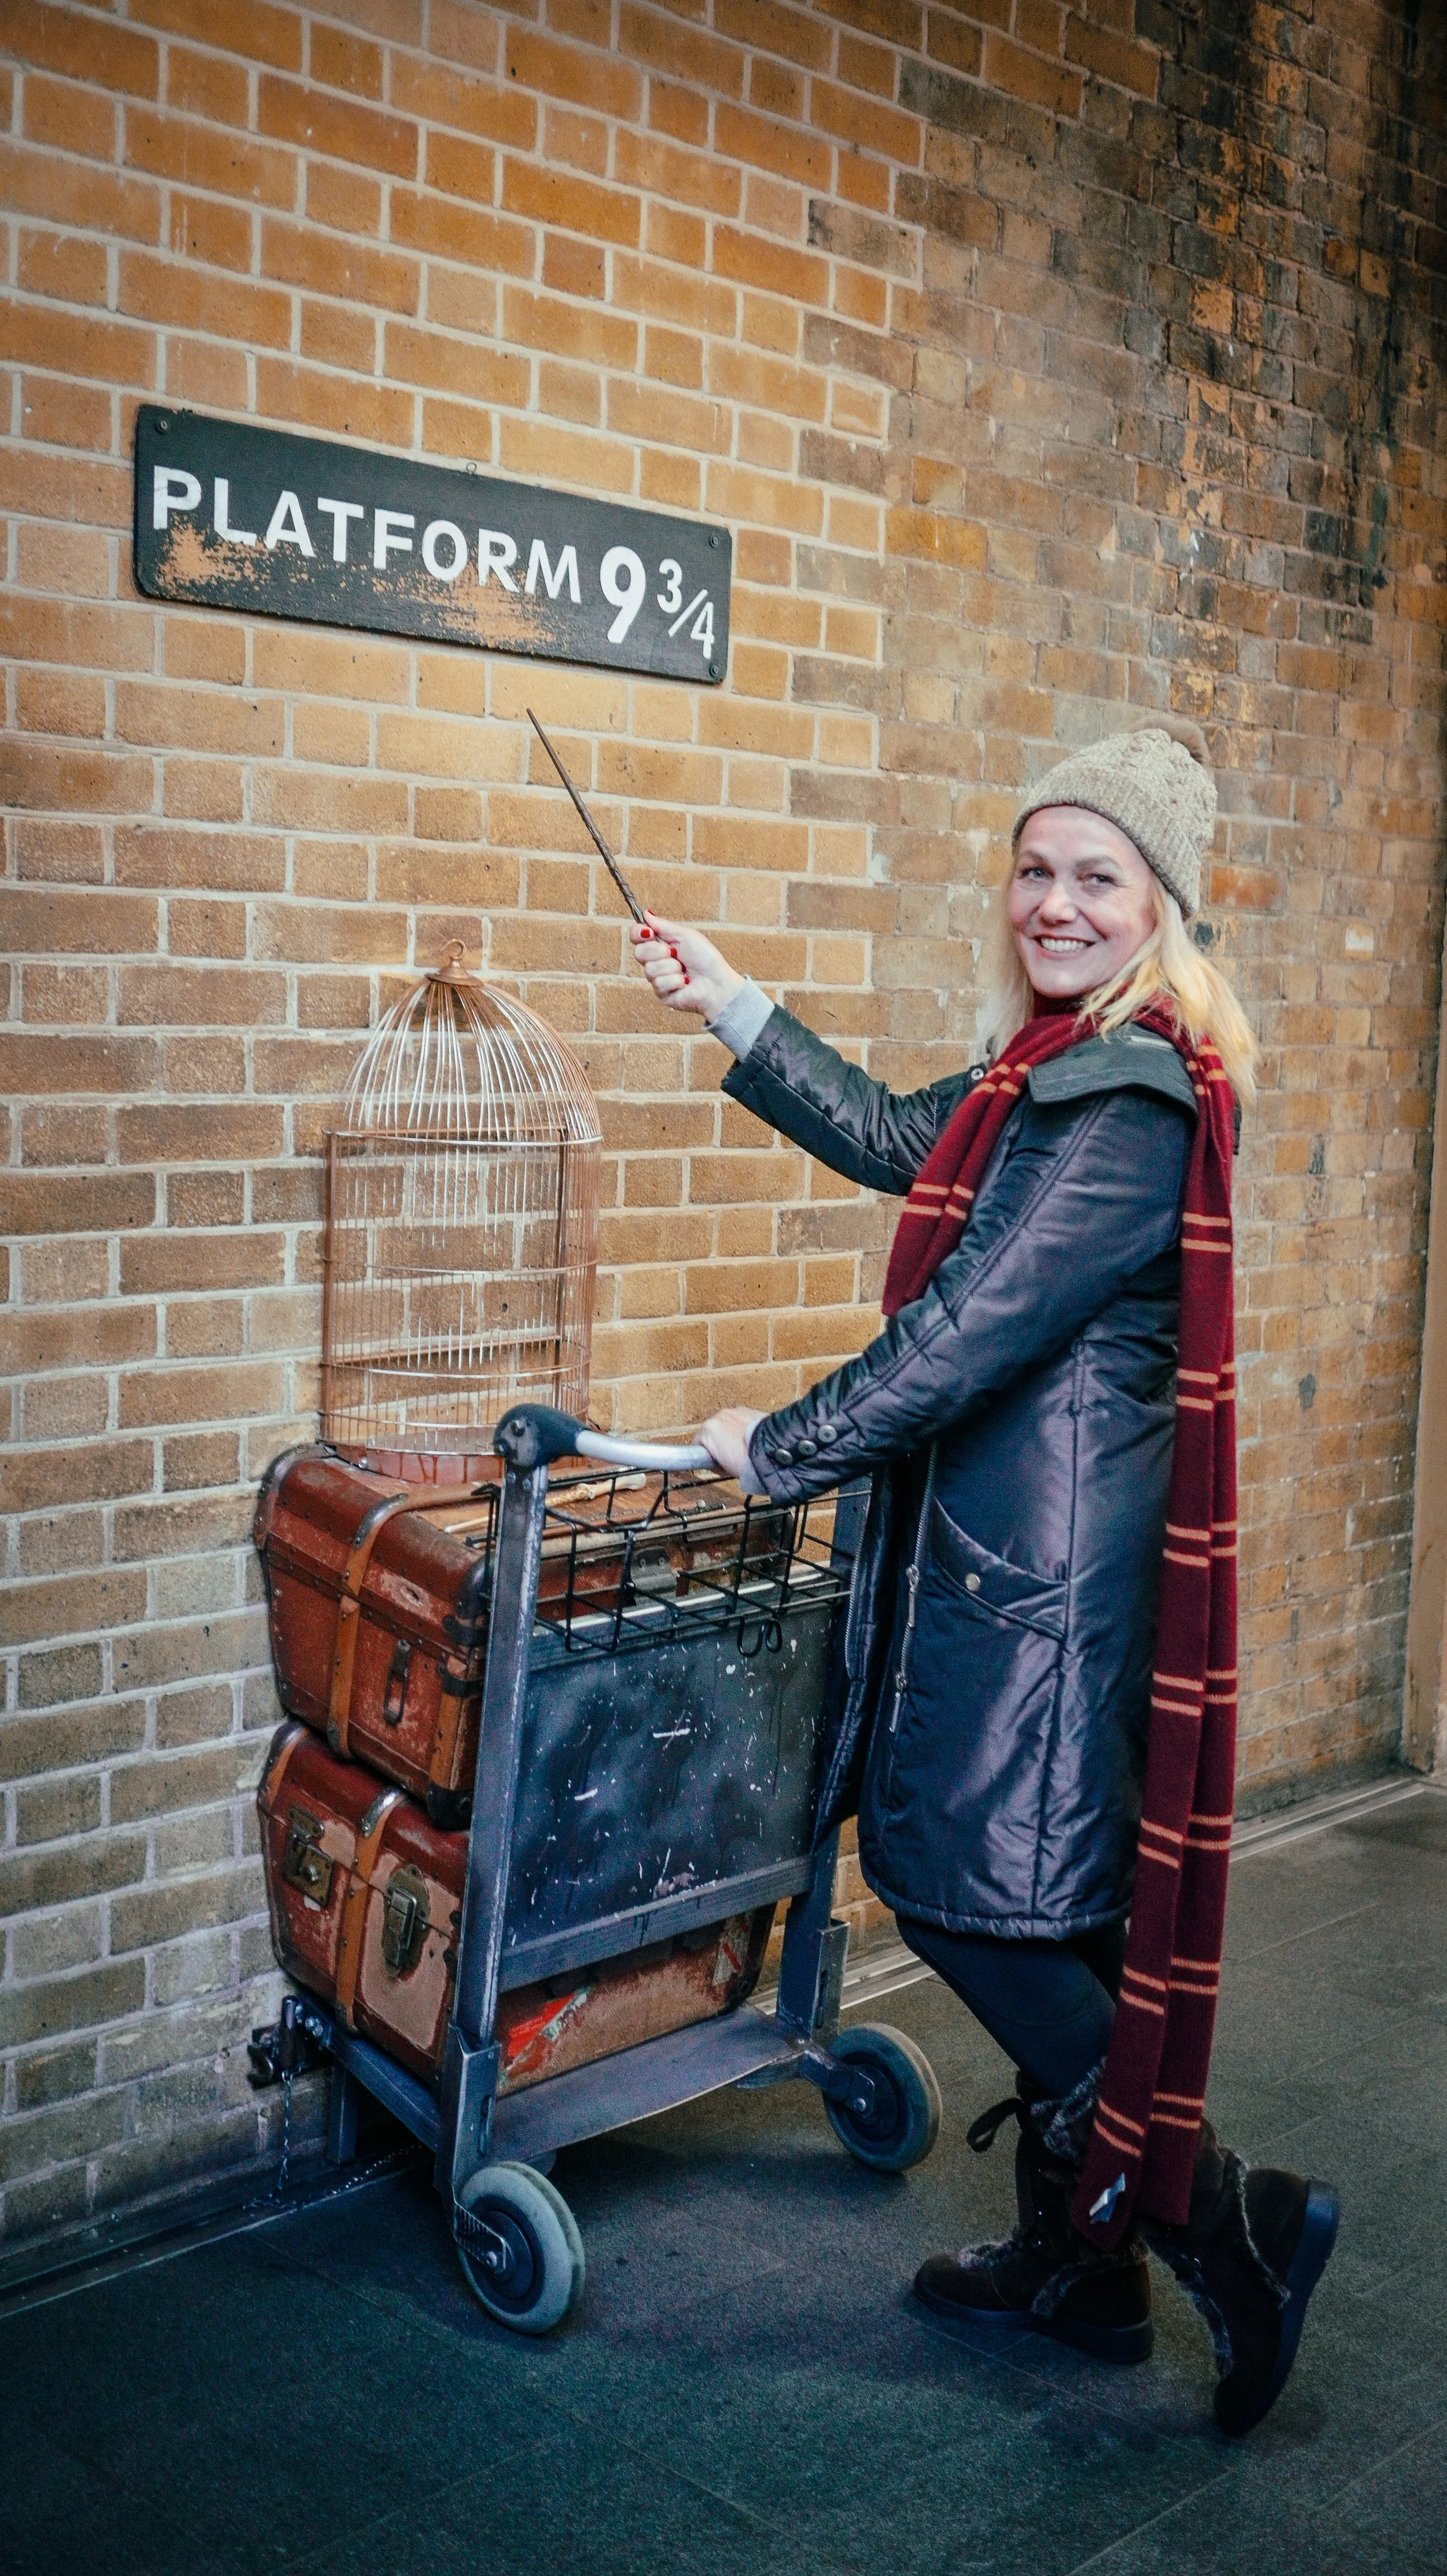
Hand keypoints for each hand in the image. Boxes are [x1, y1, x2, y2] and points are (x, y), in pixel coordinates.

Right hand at [629, 911, 743, 1022]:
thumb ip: (663, 926)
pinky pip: (659, 984)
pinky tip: (685, 982)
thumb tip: (646, 914)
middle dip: (658, 951)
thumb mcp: (685, 936)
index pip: (637, 937)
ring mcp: (658, 979)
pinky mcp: (662, 994)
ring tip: (684, 970)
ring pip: (650, 970)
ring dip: (671, 967)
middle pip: (639, 953)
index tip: (647, 932)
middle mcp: (656, 962)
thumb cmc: (706, 959)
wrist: (717, 982)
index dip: (637, 933)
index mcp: (660, 945)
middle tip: (675, 953)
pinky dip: (675, 981)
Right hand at [698, 1405, 766, 1492]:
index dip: (706, 1455)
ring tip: (742, 1449)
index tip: (715, 1462)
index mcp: (708, 1429)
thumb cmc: (748, 1461)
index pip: (698, 1443)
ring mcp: (735, 1411)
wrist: (771, 1450)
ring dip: (732, 1434)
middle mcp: (719, 1416)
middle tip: (730, 1458)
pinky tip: (750, 1440)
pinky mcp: (749, 1410)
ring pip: (727, 1424)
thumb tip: (717, 1462)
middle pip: (713, 1432)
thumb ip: (714, 1461)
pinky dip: (743, 1428)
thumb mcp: (723, 1468)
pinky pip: (741, 1420)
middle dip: (720, 1443)